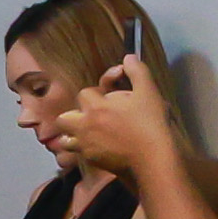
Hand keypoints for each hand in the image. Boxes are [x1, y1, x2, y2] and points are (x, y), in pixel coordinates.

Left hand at [76, 55, 186, 180]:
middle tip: (93, 117)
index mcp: (96, 107)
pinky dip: (83, 150)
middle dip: (76, 115)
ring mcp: (85, 145)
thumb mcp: (148, 92)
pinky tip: (99, 147)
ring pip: (65, 139)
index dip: (96, 93)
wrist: (153, 158)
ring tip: (91, 133)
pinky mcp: (91, 160)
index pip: (84, 93)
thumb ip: (137, 72)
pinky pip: (77, 154)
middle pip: (65, 118)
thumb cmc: (151, 123)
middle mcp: (85, 127)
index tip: (109, 97)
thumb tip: (128, 57)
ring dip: (75, 135)